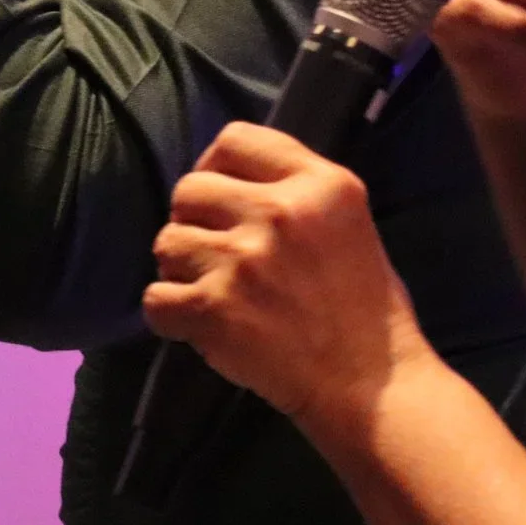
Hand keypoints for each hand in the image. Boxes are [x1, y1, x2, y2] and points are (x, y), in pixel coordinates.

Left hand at [142, 124, 433, 435]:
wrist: (370, 386)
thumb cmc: (366, 308)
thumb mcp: (348, 221)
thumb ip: (297, 191)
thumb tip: (230, 179)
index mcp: (320, 183)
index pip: (236, 139)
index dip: (215, 165)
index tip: (218, 196)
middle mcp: (280, 212)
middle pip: (190, 188)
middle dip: (192, 221)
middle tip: (211, 252)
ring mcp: (243, 260)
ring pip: (166, 242)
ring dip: (179, 269)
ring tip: (207, 291)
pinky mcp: (215, 309)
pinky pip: (155, 299)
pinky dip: (168, 316)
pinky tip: (194, 324)